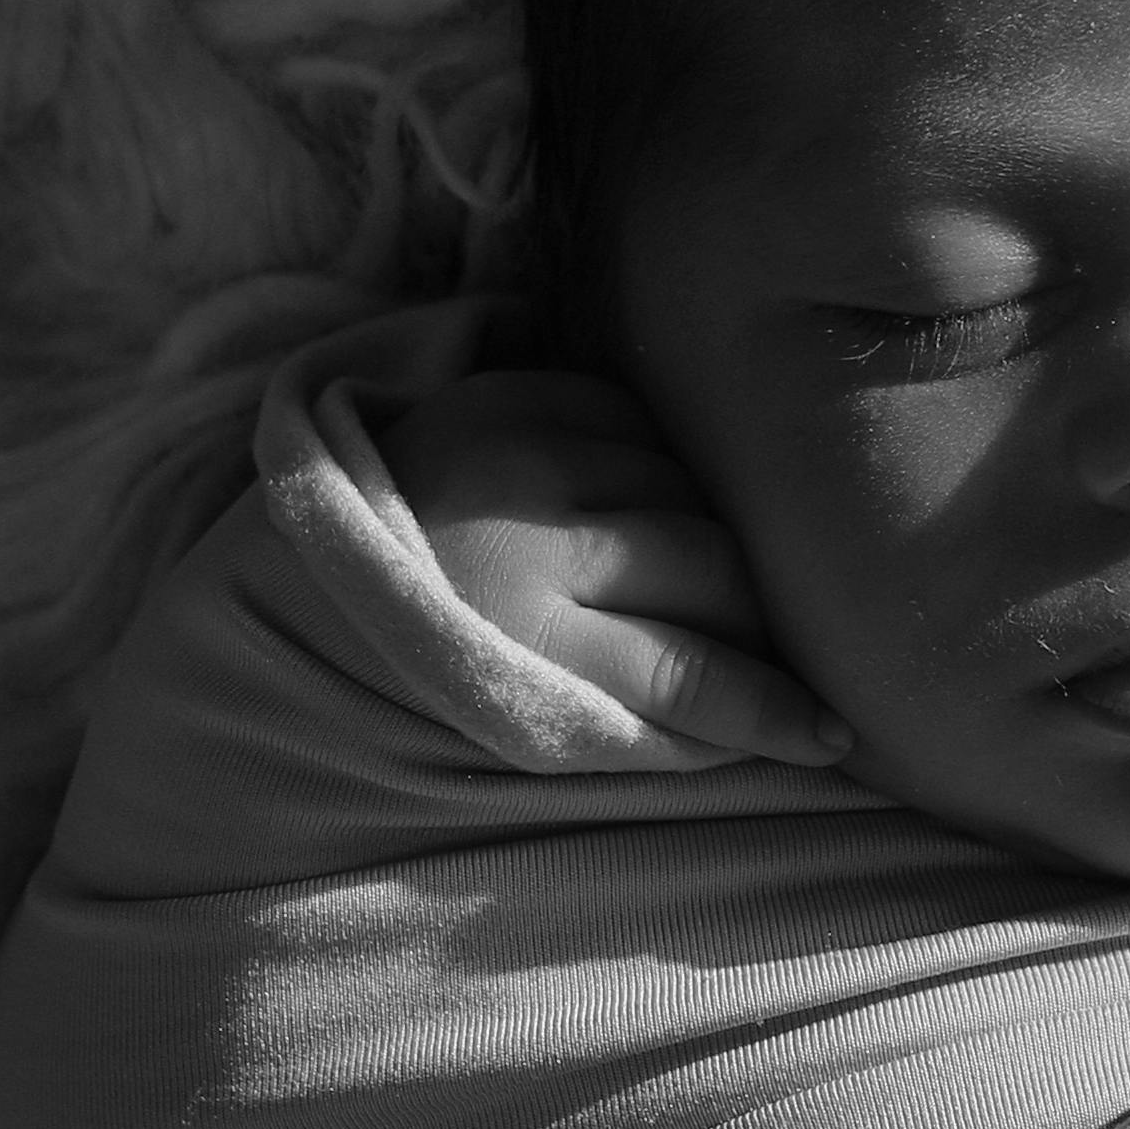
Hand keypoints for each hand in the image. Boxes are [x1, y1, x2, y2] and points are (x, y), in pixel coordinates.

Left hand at [374, 363, 850, 766]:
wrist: (296, 584)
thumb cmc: (427, 680)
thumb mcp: (527, 733)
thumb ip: (656, 733)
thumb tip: (805, 736)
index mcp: (513, 639)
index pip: (688, 676)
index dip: (776, 709)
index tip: (834, 735)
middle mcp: (518, 533)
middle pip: (708, 565)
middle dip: (760, 618)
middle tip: (782, 648)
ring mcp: (512, 448)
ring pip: (684, 485)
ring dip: (715, 537)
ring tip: (720, 581)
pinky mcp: (504, 392)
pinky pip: (634, 418)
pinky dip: (658, 464)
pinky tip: (653, 504)